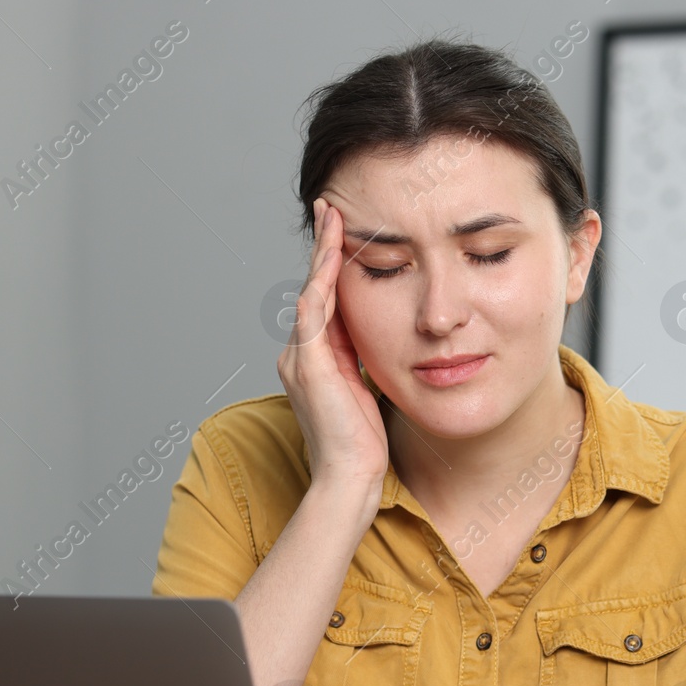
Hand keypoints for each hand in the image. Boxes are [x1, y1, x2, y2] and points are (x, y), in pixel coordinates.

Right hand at [278, 196, 389, 489]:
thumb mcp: (367, 392)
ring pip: (312, 291)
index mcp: (315, 360)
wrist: (351, 479)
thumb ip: (366, 363)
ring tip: (333, 216)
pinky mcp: (309, 366)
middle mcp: (300, 355)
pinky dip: (323, 279)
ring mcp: (301, 359)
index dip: (333, 265)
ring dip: (323, 252)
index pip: (325, 300)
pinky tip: (334, 254)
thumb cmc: (363, 445)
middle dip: (323, 247)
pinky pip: (314, 310)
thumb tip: (385, 336)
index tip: (344, 230)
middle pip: (314, 287)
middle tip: (331, 206)